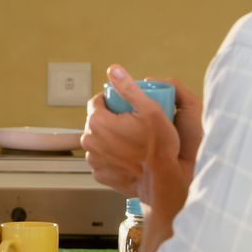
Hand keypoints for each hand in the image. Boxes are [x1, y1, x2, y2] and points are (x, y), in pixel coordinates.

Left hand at [81, 65, 191, 211]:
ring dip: (109, 139)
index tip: (124, 106)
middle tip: (131, 124)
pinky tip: (126, 156)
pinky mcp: (99, 173)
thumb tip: (114, 70)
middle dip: (110, 120)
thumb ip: (127, 88)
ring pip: (98, 140)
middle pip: (96, 122)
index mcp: (97, 121)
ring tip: (130, 142)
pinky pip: (102, 158)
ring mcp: (93, 158)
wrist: (161, 181)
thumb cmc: (158, 147)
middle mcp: (89, 140)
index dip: (111, 101)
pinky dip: (111, 156)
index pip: (96, 102)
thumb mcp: (148, 110)